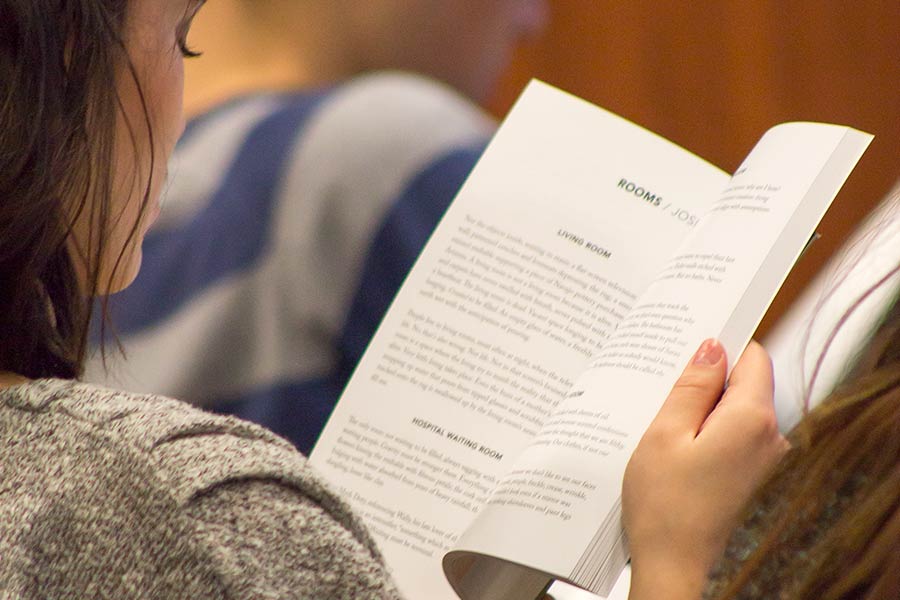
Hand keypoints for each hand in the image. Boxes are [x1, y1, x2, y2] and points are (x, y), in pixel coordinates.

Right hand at [622, 339, 788, 599]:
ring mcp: (761, 456)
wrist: (672, 562)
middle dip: (705, 374)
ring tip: (659, 410)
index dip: (721, 344)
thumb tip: (712, 348)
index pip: (752, 356)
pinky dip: (703, 425)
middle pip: (743, 381)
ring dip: (700, 402)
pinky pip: (730, 430)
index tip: (688, 338)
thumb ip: (693, 386)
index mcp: (752, 419)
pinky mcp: (748, 472)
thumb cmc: (664, 504)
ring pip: (733, 406)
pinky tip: (671, 436)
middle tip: (662, 376)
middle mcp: (768, 436)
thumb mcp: (665, 433)